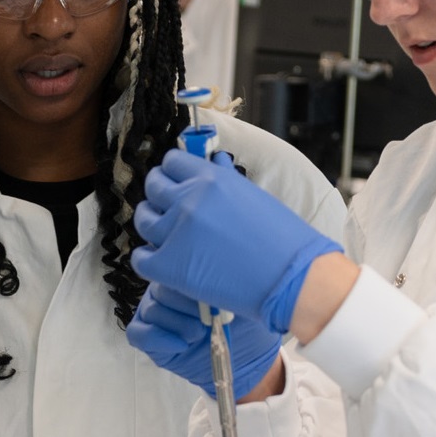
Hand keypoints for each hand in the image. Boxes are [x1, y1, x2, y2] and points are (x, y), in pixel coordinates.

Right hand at [127, 284, 280, 399]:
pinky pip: (138, 333)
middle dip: (185, 304)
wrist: (246, 360)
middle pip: (161, 286)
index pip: (173, 261)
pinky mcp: (146, 335)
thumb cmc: (246, 323)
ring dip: (177, 323)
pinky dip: (159, 338)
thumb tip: (213, 273)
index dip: (186, 276)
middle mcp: (166, 286)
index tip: (210, 293)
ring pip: (151, 309)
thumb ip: (226, 280)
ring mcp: (153, 309)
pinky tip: (183, 345)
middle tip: (208, 319)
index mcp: (188, 270)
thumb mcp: (244, 297)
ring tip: (199, 333)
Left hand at [131, 149, 341, 332]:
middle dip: (159, 195)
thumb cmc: (282, 238)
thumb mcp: (251, 195)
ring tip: (168, 235)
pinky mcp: (169, 266)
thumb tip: (212, 158)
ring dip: (152, 224)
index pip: (171, 162)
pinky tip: (166, 261)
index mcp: (209, 178)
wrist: (293, 278)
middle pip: (153, 187)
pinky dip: (150, 259)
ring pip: (143, 220)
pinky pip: (141, 258)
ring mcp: (175, 233)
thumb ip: (224, 177)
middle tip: (170, 208)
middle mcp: (188, 199)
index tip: (177, 182)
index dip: (173, 173)